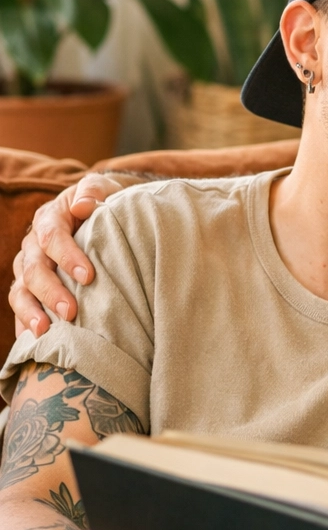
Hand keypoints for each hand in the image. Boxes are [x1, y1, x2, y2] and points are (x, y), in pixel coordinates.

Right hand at [9, 173, 121, 337]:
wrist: (101, 212)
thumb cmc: (105, 202)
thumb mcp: (103, 188)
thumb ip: (94, 191)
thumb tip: (83, 205)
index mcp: (50, 217)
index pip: (51, 236)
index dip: (67, 256)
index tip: (88, 276)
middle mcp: (33, 244)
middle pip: (33, 268)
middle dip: (50, 291)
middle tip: (70, 312)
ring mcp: (28, 266)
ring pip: (20, 290)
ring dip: (31, 312)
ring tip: (44, 331)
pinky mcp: (30, 286)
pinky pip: (21, 306)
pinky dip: (24, 324)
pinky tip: (32, 342)